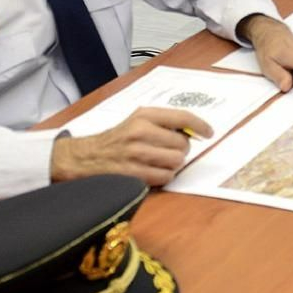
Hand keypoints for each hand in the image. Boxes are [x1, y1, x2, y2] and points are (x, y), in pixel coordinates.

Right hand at [50, 107, 213, 186]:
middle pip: (183, 144)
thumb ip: (163, 123)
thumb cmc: (116, 140)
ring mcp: (136, 153)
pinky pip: (165, 177)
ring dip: (173, 165)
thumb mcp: (136, 121)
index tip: (209, 133)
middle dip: (181, 151)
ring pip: (176, 162)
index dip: (200, 125)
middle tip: (170, 152)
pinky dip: (164, 177)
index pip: (182, 117)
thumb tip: (194, 132)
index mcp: (144, 115)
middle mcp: (140, 131)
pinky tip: (153, 173)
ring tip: (160, 163)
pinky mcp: (132, 173)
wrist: (84, 158)